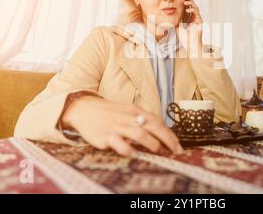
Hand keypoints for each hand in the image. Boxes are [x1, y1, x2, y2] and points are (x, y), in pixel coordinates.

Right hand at [62, 96, 182, 156]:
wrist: (84, 109)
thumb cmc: (110, 113)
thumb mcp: (128, 112)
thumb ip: (142, 121)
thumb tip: (161, 134)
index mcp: (135, 111)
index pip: (157, 121)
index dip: (169, 134)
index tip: (178, 146)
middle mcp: (128, 118)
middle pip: (153, 126)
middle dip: (167, 139)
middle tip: (176, 151)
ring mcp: (117, 127)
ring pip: (139, 134)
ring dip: (152, 143)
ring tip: (158, 151)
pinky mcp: (105, 136)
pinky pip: (119, 143)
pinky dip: (128, 149)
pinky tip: (133, 154)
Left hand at [177, 0, 202, 54]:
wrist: (190, 45)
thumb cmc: (184, 38)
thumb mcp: (176, 27)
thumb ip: (173, 21)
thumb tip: (165, 17)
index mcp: (188, 18)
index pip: (186, 8)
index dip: (184, 2)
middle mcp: (193, 18)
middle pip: (192, 6)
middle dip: (189, 0)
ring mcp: (197, 19)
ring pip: (195, 8)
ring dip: (191, 4)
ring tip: (185, 2)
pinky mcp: (200, 22)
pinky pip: (197, 13)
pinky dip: (193, 10)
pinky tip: (188, 10)